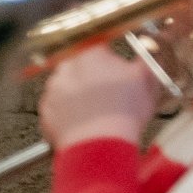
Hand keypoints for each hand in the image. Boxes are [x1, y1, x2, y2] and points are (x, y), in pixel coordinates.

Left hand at [38, 43, 161, 150]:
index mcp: (91, 56)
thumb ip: (145, 60)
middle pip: (80, 66)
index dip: (109, 61)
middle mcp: (66, 68)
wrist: (100, 144)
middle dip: (93, 77)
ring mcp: (52, 89)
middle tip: (108, 94)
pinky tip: (84, 121)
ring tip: (97, 111)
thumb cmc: (124, 114)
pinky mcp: (45, 110)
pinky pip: (57, 106)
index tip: (115, 71)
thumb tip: (147, 49)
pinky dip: (68, 112)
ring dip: (79, 94)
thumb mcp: (146, 81)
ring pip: (67, 86)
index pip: (99, 48)